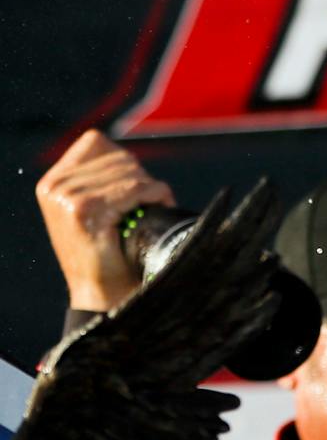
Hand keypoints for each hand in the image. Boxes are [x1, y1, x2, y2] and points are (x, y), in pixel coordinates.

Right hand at [35, 130, 175, 313]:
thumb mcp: (94, 214)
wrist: (103, 296)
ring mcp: (68, 197)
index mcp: (54, 182)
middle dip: (143, 180)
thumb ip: (99, 184)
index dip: (125, 163)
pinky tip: (159, 208)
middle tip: (152, 205)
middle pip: (118, 158)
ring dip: (152, 190)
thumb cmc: (108, 257)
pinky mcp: (84, 210)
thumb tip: (130, 160)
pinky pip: (134, 189)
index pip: (96, 143)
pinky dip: (155, 196)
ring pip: (130, 172)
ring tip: (154, 211)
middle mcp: (55, 186)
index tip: (137, 189)